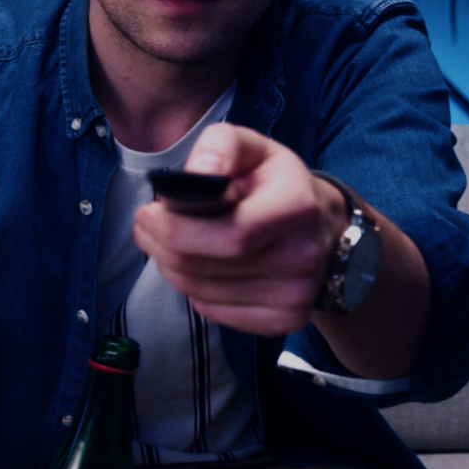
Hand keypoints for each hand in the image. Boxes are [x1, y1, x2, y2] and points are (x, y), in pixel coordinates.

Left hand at [132, 124, 347, 335]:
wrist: (323, 227)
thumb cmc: (275, 183)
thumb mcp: (252, 148)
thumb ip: (221, 147)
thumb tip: (197, 173)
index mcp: (298, 206)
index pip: (230, 234)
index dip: (177, 229)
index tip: (147, 214)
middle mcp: (303, 256)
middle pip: (206, 267)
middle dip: (161, 247)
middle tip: (145, 228)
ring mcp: (297, 295)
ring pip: (202, 292)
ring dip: (172, 268)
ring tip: (169, 243)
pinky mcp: (285, 320)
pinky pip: (214, 312)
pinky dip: (194, 290)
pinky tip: (200, 267)